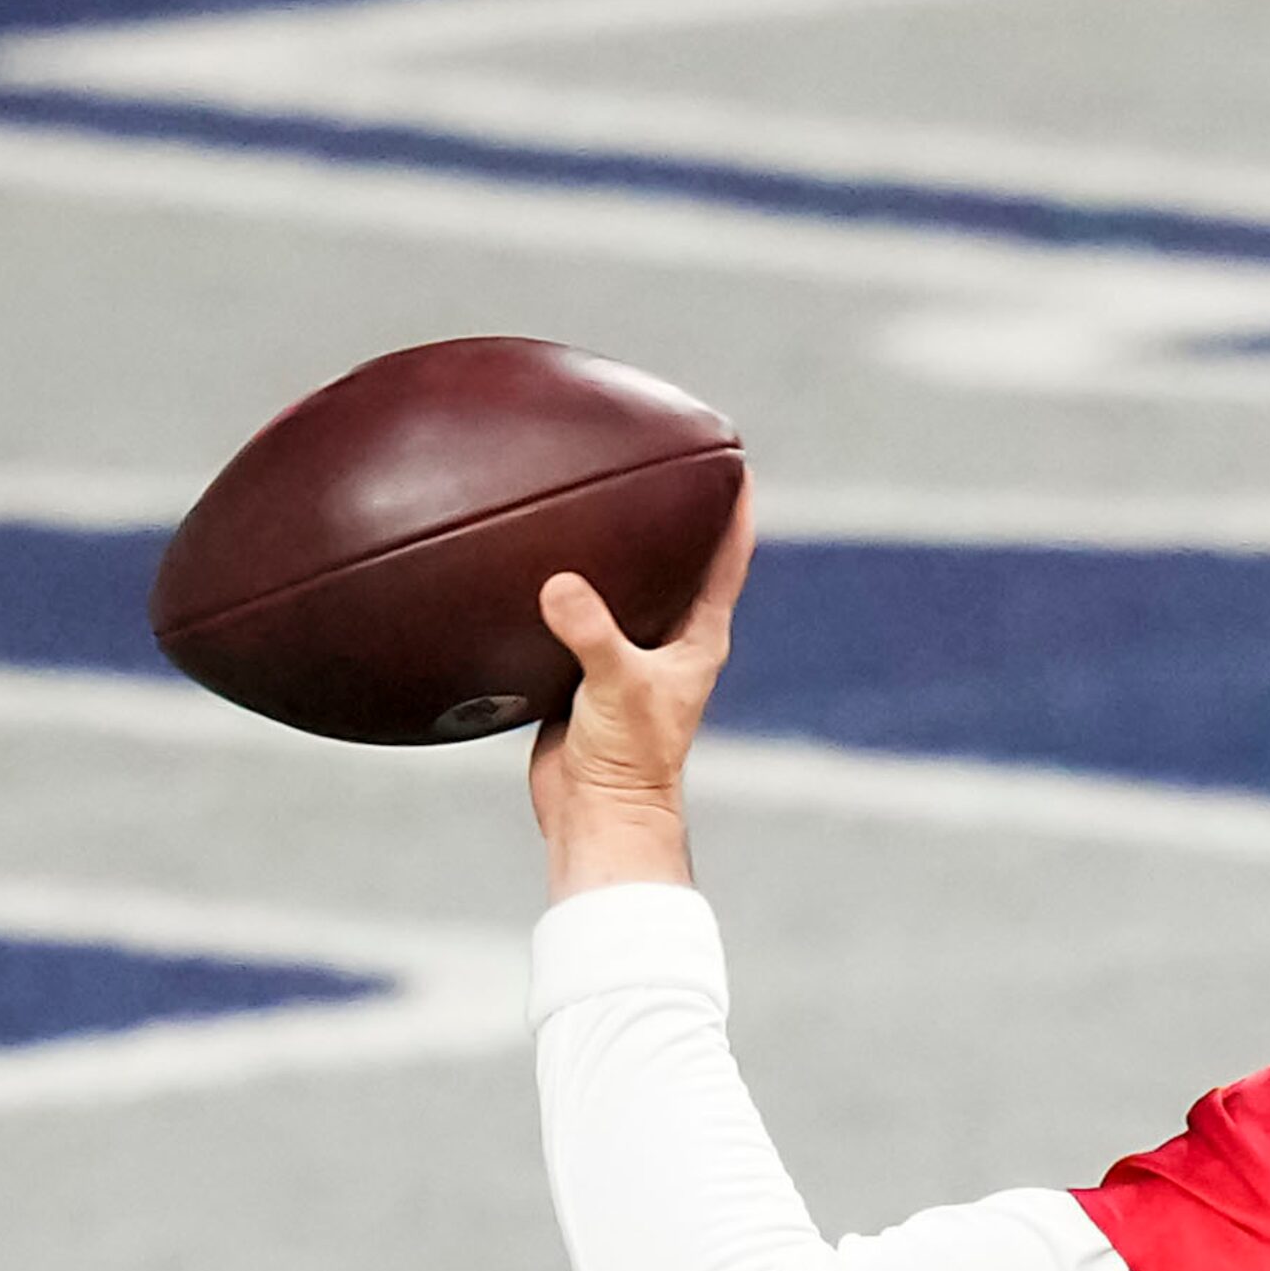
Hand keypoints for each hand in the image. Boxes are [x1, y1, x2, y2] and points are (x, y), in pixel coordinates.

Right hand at [529, 476, 754, 899]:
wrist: (595, 813)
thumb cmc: (628, 758)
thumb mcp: (615, 685)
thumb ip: (592, 632)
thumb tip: (560, 585)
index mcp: (699, 637)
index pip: (727, 558)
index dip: (736, 509)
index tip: (737, 459)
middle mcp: (669, 640)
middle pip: (678, 562)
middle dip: (672, 515)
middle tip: (661, 457)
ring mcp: (626, 654)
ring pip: (624, 586)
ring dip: (614, 550)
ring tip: (593, 496)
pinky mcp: (583, 671)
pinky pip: (575, 614)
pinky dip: (562, 587)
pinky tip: (532, 560)